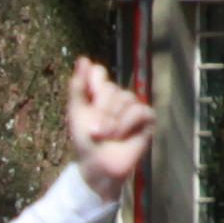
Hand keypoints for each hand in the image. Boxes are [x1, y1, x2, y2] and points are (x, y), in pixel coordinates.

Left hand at [63, 56, 151, 193]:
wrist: (98, 164)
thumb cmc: (85, 140)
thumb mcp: (76, 112)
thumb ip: (78, 86)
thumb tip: (83, 58)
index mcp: (99, 91)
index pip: (98, 72)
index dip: (92, 85)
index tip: (87, 104)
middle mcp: (117, 95)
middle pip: (110, 87)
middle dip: (100, 111)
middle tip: (95, 130)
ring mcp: (133, 106)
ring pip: (125, 98)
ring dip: (112, 121)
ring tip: (106, 136)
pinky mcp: (147, 118)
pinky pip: (139, 110)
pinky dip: (127, 124)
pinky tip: (121, 136)